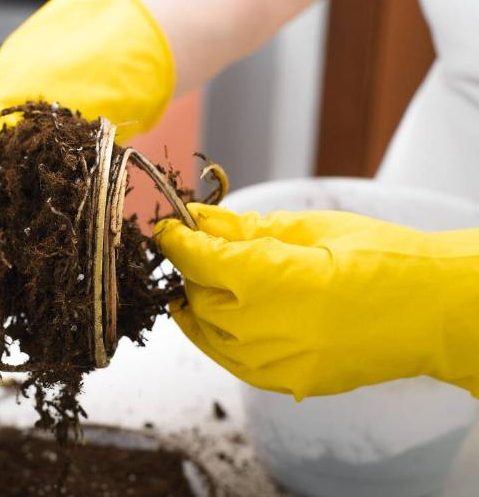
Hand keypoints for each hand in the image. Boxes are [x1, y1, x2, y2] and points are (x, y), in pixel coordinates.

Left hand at [154, 203, 478, 398]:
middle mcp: (263, 327)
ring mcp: (274, 362)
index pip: (197, 258)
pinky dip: (220, 336)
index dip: (175, 241)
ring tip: (212, 281)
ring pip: (208, 333)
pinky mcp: (287, 382)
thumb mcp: (310, 228)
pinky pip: (232, 361)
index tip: (167, 229)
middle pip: (197, 296)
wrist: (435, 312)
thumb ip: (247, 228)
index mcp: (269, 278)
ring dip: (201, 304)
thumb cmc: (382, 258)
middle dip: (191, 270)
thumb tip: (200, 219)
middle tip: (199, 249)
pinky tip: (229, 315)